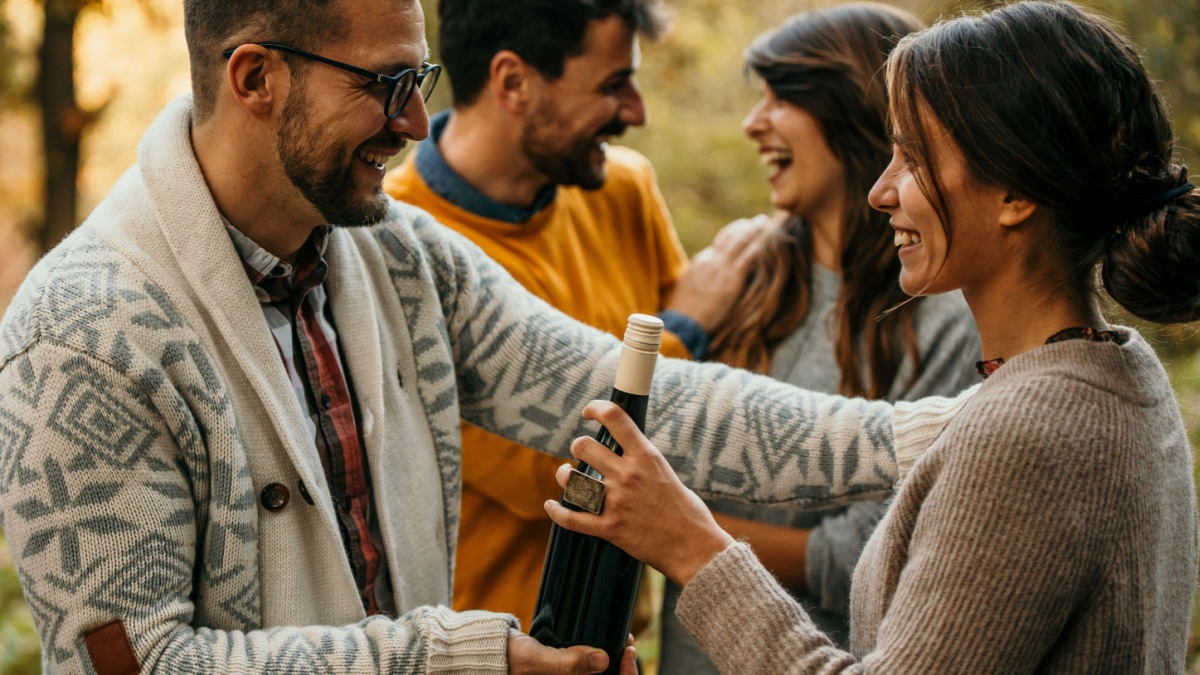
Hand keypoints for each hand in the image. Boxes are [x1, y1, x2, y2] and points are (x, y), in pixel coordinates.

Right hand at [506, 629, 637, 674]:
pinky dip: (600, 661)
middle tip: (627, 641)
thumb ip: (567, 663)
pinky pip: (590, 671)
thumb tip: (603, 659)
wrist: (489, 651)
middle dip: (623, 668)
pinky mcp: (567, 674)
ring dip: (614, 664)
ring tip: (620, 640)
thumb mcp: (537, 660)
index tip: (628, 651)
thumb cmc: (509, 659)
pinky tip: (605, 645)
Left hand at [544, 401, 735, 587]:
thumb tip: (626, 454)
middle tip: (581, 451)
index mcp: (646, 458)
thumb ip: (643, 463)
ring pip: (573, 479)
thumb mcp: (666, 474)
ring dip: (566, 475)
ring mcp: (616, 502)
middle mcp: (628, 475)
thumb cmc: (688, 512)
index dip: (596, 409)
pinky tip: (551, 506)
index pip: (615, 418)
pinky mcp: (609, 528)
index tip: (589, 412)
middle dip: (579, 446)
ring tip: (567, 474)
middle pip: (585, 446)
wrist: (695, 548)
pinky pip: (572, 518)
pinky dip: (557, 512)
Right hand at [664, 214, 772, 331]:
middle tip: (757, 221)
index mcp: (700, 261)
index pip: (718, 243)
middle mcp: (710, 260)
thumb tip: (704, 275)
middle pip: (729, 236)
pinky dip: (758, 245)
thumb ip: (698, 277)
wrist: (683, 323)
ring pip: (739, 241)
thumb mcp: (688, 288)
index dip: (732, 234)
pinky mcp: (731, 280)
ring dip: (754, 229)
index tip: (742, 229)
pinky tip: (767, 239)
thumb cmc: (684, 311)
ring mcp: (721, 268)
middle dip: (744, 226)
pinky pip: (747, 257)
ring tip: (764, 222)